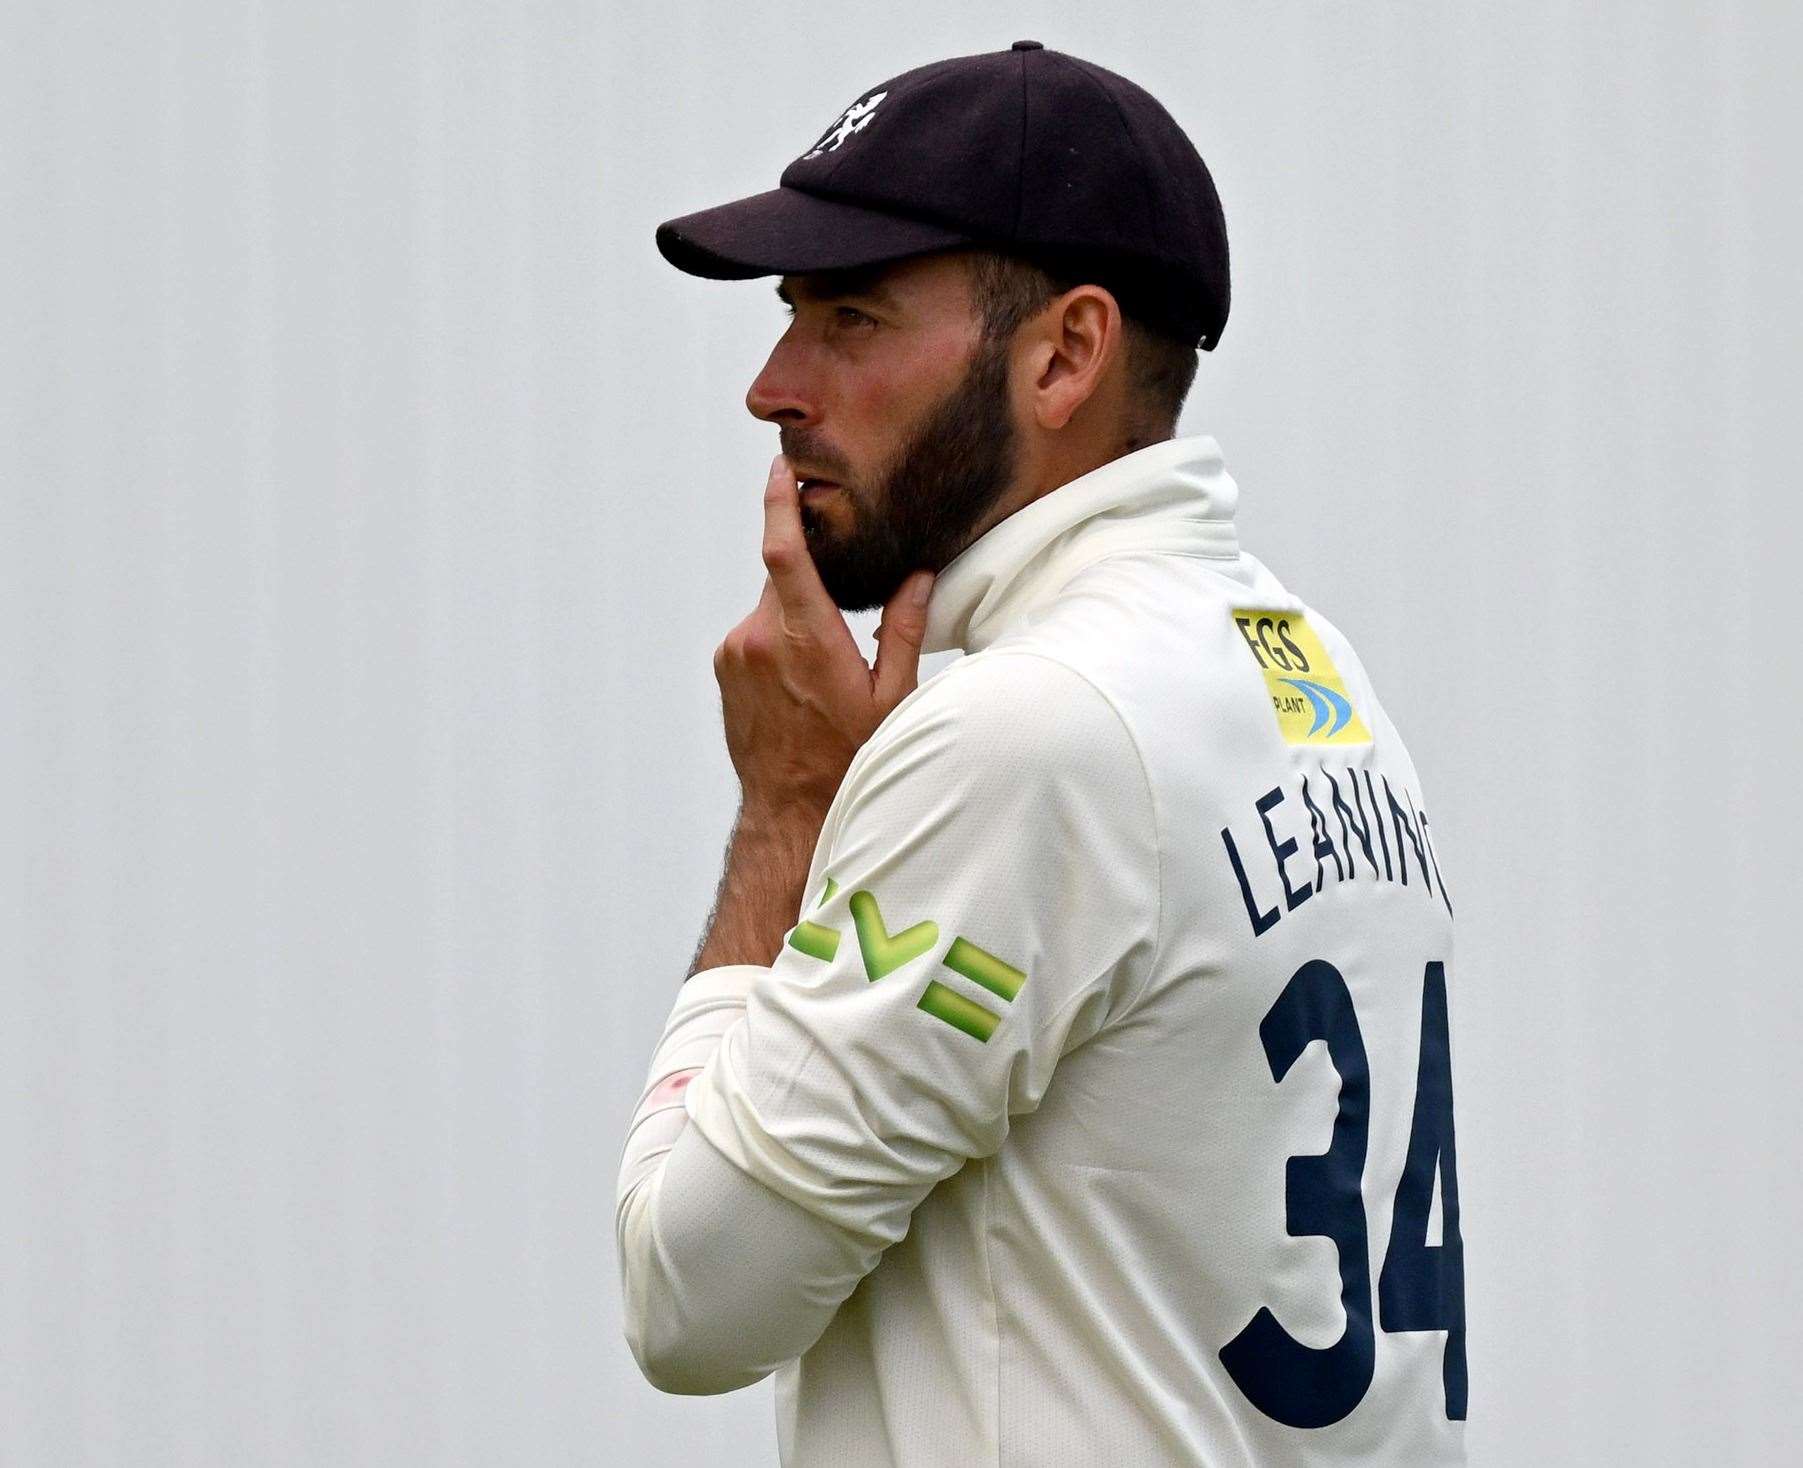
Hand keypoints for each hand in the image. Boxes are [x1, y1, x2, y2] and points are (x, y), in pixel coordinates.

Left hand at [713, 453, 935, 823]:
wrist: (789, 810)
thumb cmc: (845, 760)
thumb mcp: (891, 700)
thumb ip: (903, 630)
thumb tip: (919, 576)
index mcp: (806, 640)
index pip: (783, 554)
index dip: (779, 504)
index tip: (782, 470)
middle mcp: (760, 638)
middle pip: (784, 577)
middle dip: (813, 577)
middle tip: (843, 610)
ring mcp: (735, 651)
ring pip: (771, 606)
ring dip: (798, 616)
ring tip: (826, 667)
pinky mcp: (724, 665)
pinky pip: (756, 631)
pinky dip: (780, 638)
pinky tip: (802, 681)